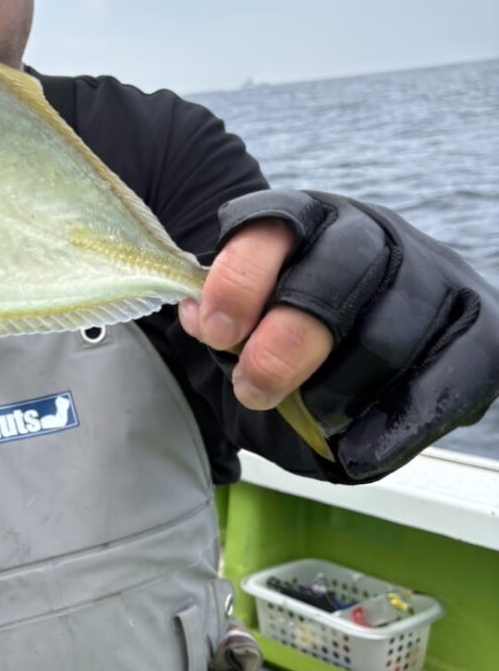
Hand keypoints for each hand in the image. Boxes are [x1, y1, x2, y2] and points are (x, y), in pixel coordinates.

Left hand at [183, 189, 498, 479]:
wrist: (357, 350)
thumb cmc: (288, 339)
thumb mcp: (248, 326)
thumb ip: (226, 326)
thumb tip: (200, 320)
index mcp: (309, 219)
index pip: (275, 222)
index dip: (242, 276)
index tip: (214, 330)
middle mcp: (374, 234)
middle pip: (337, 274)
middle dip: (288, 339)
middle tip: (253, 388)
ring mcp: (432, 275)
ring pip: (389, 330)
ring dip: (338, 388)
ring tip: (307, 420)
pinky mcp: (480, 324)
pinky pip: (454, 371)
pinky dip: (400, 422)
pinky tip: (357, 451)